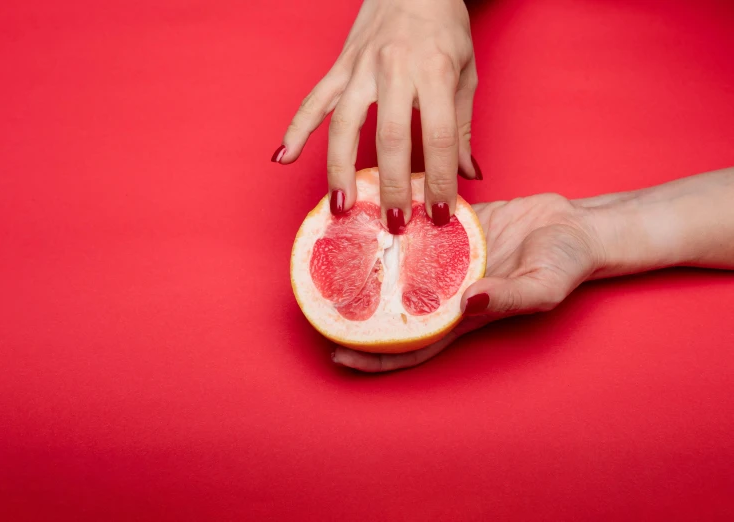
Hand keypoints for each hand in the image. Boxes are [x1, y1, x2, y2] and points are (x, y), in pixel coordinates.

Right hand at [274, 0, 480, 230]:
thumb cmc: (444, 25)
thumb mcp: (465, 73)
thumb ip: (463, 126)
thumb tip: (469, 174)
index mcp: (433, 71)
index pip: (439, 137)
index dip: (440, 179)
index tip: (439, 213)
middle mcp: (393, 69)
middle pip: (390, 138)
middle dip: (391, 186)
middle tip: (393, 224)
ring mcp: (360, 68)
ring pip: (344, 125)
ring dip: (341, 170)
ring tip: (342, 208)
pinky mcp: (338, 66)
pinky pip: (313, 102)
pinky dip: (296, 129)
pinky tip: (284, 157)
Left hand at [332, 193, 603, 371]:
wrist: (576, 227)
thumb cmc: (565, 265)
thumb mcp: (542, 287)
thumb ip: (507, 297)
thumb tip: (466, 302)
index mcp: (461, 316)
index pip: (411, 345)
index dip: (374, 356)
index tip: (337, 355)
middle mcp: (445, 290)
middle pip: (391, 309)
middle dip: (355, 312)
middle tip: (315, 302)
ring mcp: (446, 259)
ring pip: (397, 266)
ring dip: (366, 264)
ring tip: (328, 254)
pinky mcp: (451, 229)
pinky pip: (413, 227)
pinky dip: (390, 221)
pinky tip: (364, 210)